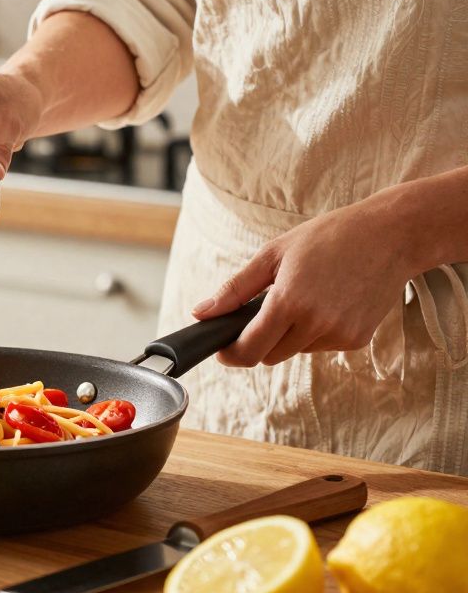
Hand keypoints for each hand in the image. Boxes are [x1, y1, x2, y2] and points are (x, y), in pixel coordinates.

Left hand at [192, 199, 412, 366]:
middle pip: (269, 356)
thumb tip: (201, 313)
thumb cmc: (328, 237)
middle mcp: (315, 324)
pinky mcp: (357, 340)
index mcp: (289, 303)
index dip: (230, 354)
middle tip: (261, 312)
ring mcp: (339, 335)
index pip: (249, 350)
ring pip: (294, 352)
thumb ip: (235, 289)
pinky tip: (326, 303)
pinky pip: (321, 346)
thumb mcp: (273, 254)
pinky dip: (314, 333)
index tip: (222, 348)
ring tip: (302, 297)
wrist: (390, 236)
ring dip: (287, 336)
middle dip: (258, 341)